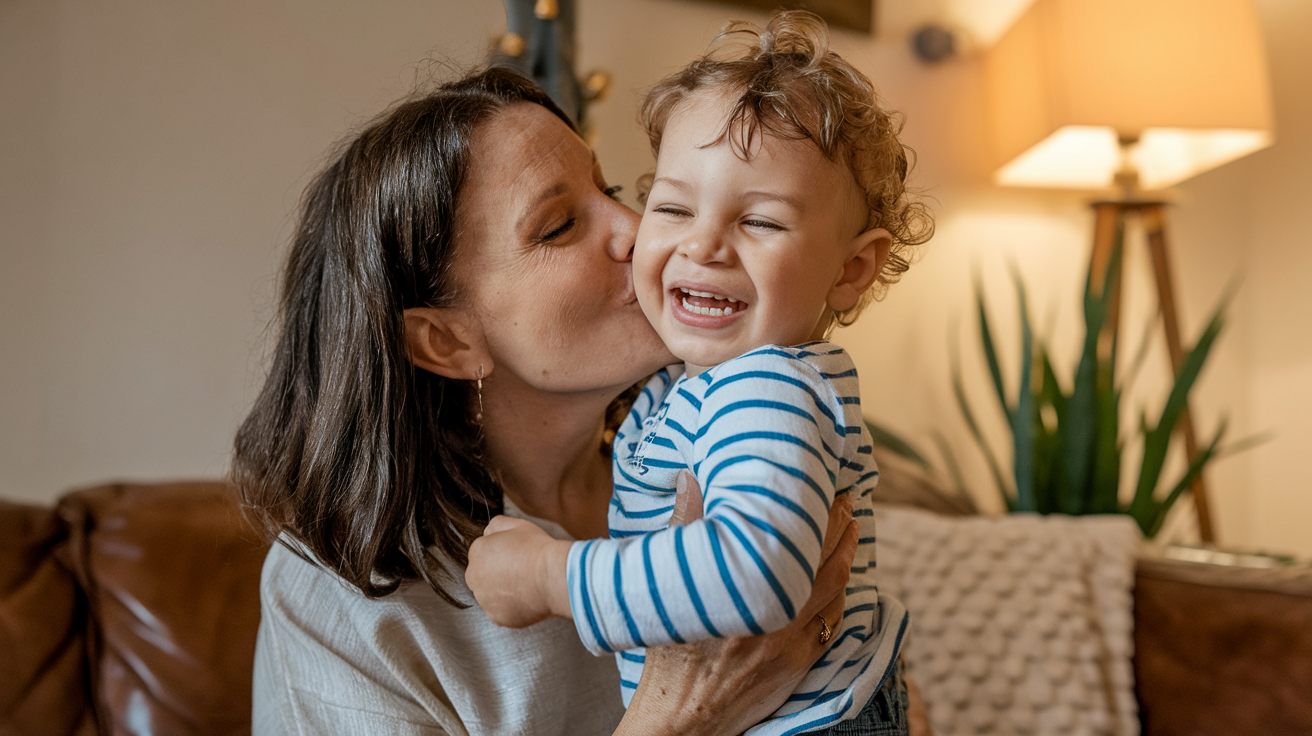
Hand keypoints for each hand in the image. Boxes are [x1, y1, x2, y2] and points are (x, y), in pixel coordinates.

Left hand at [466, 515, 571, 627]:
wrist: (553, 577)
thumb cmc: (538, 550)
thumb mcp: (518, 525)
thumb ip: (497, 525)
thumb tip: (488, 532)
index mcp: (477, 552)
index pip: (482, 553)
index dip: (501, 554)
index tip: (515, 556)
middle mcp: (474, 576)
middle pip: (483, 575)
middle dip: (497, 574)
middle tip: (520, 572)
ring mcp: (484, 599)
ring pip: (491, 595)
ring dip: (503, 592)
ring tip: (526, 585)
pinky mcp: (496, 617)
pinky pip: (501, 612)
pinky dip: (511, 607)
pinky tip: (526, 598)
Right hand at [616, 476, 857, 735]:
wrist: (683, 717)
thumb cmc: (670, 655)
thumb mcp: (667, 586)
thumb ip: (684, 526)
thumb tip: (692, 479)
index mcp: (743, 592)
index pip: (790, 539)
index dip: (813, 510)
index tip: (821, 484)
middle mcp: (774, 616)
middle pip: (819, 560)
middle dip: (837, 526)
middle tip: (846, 498)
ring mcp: (791, 643)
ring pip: (832, 591)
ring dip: (846, 557)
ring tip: (853, 529)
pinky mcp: (798, 665)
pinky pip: (831, 624)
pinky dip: (842, 597)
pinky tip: (844, 580)